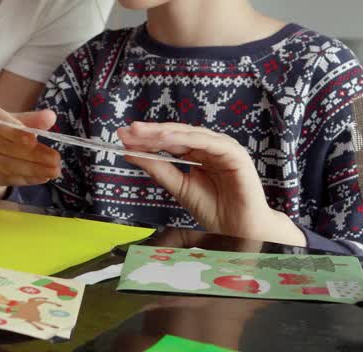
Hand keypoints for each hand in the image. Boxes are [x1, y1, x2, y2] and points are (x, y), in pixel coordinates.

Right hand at [0, 104, 61, 197]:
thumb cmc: (4, 131)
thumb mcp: (17, 121)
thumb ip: (33, 120)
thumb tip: (51, 117)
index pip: (0, 123)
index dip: (17, 133)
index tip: (35, 140)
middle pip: (5, 147)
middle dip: (33, 154)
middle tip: (55, 159)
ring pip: (6, 165)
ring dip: (33, 169)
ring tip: (53, 171)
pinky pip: (5, 178)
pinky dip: (25, 179)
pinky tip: (41, 177)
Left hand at [118, 122, 302, 245]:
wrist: (239, 232)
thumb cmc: (214, 210)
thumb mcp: (179, 187)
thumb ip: (158, 169)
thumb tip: (131, 153)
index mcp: (199, 153)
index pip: (170, 140)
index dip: (146, 138)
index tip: (123, 137)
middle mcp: (211, 147)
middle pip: (177, 134)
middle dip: (151, 132)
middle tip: (128, 130)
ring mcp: (224, 148)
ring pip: (191, 134)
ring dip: (166, 132)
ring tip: (143, 132)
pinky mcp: (236, 155)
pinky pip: (209, 142)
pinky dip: (188, 138)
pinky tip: (167, 138)